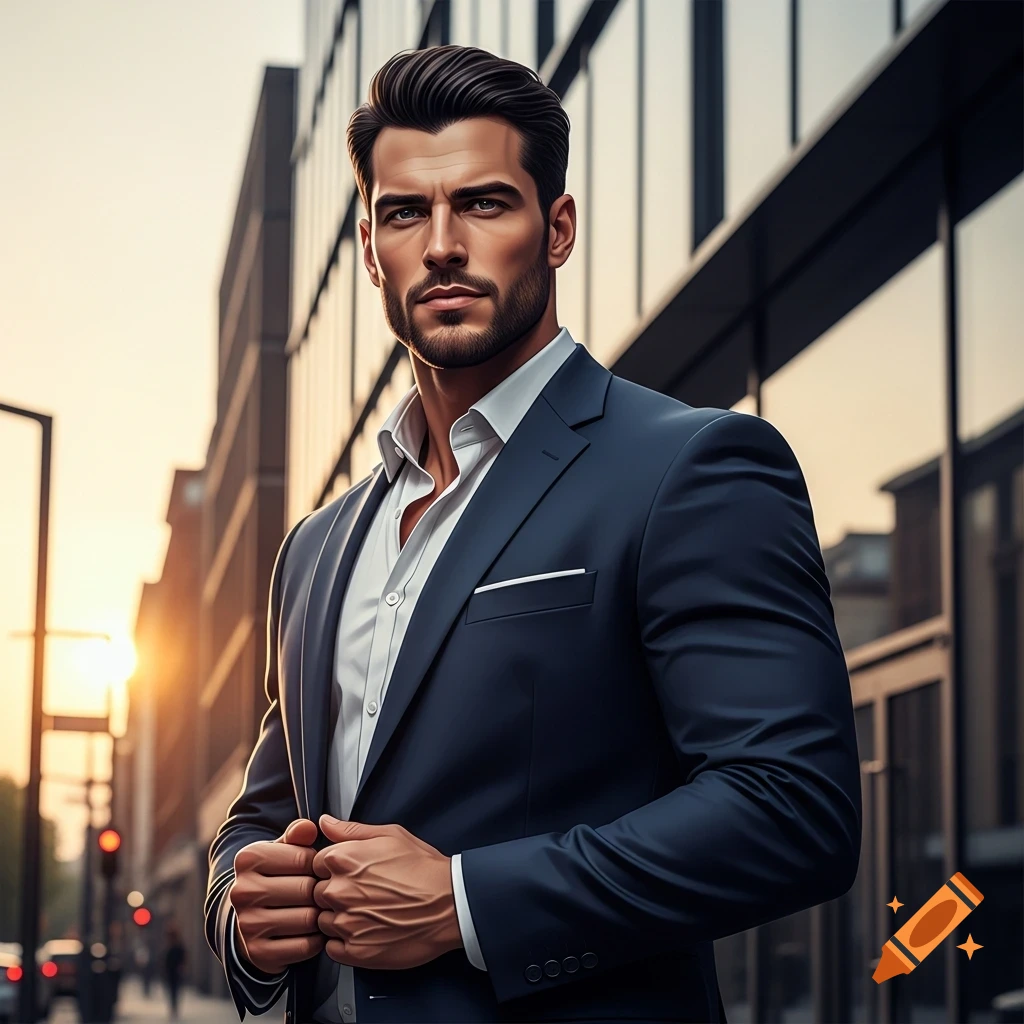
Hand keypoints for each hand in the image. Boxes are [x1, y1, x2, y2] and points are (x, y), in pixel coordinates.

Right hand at [229, 819, 326, 974]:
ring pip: (308, 918)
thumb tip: (309, 827)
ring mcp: (248, 924)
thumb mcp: (282, 850)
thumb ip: (297, 835)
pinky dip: (316, 940)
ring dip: (321, 916)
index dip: (318, 864)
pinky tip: (311, 931)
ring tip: (318, 910)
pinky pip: (305, 946)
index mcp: (248, 858)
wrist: (249, 918)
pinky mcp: (259, 953)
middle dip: (320, 891)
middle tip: (321, 892)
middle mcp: (242, 891)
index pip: (304, 857)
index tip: (314, 868)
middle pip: (306, 889)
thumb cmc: (275, 876)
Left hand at [311, 814, 462, 969]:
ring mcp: (345, 924)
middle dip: (335, 893)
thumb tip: (325, 823)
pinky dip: (345, 942)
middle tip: (362, 893)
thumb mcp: (390, 835)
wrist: (450, 904)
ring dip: (339, 918)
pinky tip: (367, 930)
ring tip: (368, 913)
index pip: (315, 864)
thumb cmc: (423, 869)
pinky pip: (333, 948)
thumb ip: (351, 830)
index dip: (332, 868)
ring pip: (323, 922)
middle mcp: (338, 891)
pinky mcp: (355, 951)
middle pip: (317, 893)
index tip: (349, 873)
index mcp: (342, 859)